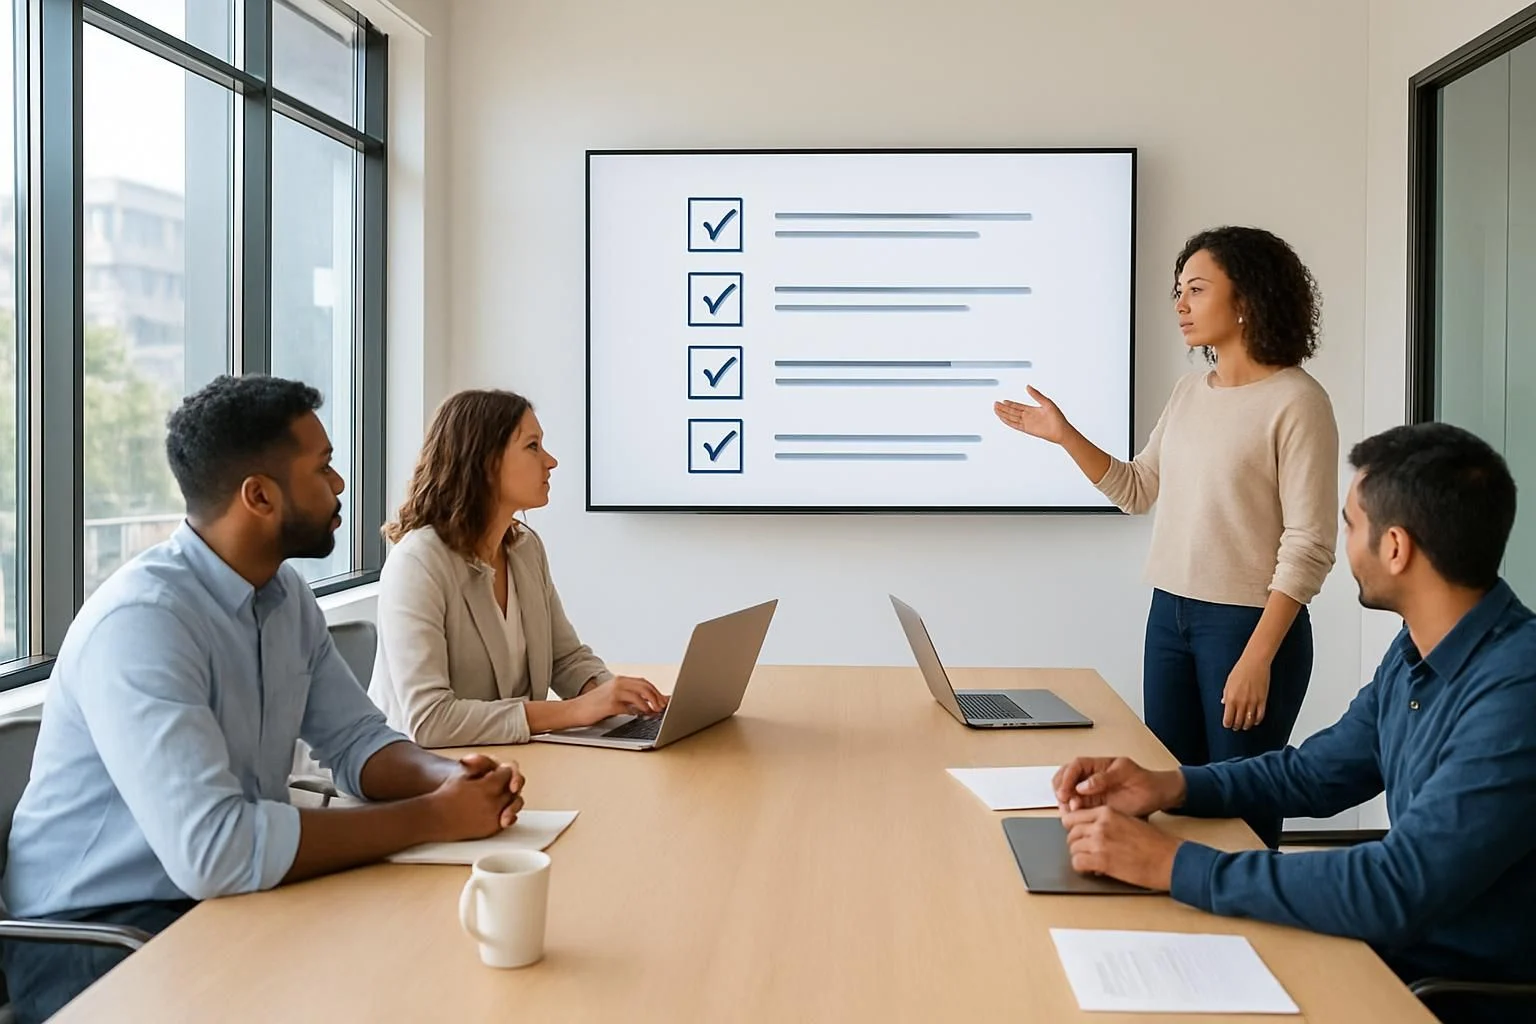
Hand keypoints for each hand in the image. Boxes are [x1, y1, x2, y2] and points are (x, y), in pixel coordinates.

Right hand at [428, 755, 523, 839]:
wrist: (435, 818)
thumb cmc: (446, 795)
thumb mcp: (464, 774)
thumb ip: (483, 765)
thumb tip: (496, 765)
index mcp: (488, 786)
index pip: (507, 773)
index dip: (502, 772)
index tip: (498, 772)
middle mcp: (494, 802)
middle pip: (512, 789)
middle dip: (507, 784)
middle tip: (499, 784)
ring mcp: (494, 817)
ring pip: (514, 804)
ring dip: (509, 798)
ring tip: (499, 796)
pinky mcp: (492, 829)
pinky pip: (508, 819)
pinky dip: (507, 813)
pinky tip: (501, 809)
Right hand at [577, 675, 667, 722]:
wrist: (575, 710)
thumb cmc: (595, 706)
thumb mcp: (614, 697)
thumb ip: (630, 699)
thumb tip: (650, 704)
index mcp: (620, 680)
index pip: (644, 682)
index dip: (656, 691)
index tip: (664, 700)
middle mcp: (618, 683)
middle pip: (644, 686)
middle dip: (656, 697)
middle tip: (663, 707)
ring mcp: (613, 693)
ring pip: (639, 695)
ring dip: (650, 704)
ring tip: (654, 712)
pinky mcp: (609, 704)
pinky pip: (629, 707)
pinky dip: (638, 712)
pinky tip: (641, 716)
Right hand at [993, 386, 1072, 444]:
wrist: (1061, 431)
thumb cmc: (1057, 417)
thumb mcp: (1046, 402)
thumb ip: (1036, 395)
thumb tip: (1027, 386)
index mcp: (1032, 410)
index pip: (1018, 406)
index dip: (1010, 403)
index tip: (1003, 400)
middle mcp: (1028, 416)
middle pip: (1012, 411)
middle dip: (1004, 408)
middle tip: (995, 404)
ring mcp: (1027, 423)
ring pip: (1012, 417)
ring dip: (1003, 413)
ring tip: (996, 409)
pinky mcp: (1027, 429)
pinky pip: (1015, 425)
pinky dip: (1008, 421)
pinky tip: (1002, 418)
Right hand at [1053, 756, 1183, 816]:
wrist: (1157, 797)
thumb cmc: (1145, 782)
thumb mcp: (1127, 774)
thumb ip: (1104, 778)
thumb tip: (1083, 785)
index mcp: (1098, 765)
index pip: (1076, 766)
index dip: (1068, 777)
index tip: (1066, 790)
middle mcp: (1091, 777)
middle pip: (1065, 777)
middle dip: (1061, 788)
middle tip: (1063, 800)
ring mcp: (1091, 791)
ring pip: (1068, 792)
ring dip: (1064, 800)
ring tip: (1068, 811)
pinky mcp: (1094, 805)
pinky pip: (1077, 806)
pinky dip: (1071, 811)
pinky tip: (1073, 816)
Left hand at [1061, 806, 1181, 889]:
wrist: (1168, 859)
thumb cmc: (1154, 843)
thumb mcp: (1128, 821)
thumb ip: (1106, 822)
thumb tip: (1088, 829)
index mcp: (1106, 813)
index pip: (1073, 817)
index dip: (1073, 828)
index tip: (1078, 835)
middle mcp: (1100, 825)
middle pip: (1071, 833)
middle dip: (1076, 844)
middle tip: (1085, 851)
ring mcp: (1099, 842)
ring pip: (1073, 848)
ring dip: (1079, 856)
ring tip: (1091, 861)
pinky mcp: (1101, 861)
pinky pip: (1077, 863)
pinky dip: (1082, 868)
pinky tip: (1092, 870)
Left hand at [1221, 655, 1271, 730]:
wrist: (1254, 663)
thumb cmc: (1240, 670)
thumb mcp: (1228, 683)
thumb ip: (1226, 695)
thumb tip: (1224, 703)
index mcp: (1231, 699)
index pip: (1228, 719)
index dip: (1228, 724)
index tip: (1228, 725)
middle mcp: (1241, 703)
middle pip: (1238, 722)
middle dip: (1236, 726)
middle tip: (1236, 727)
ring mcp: (1253, 702)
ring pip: (1249, 721)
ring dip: (1246, 725)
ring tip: (1244, 726)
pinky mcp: (1263, 700)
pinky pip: (1260, 715)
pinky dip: (1257, 720)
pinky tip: (1255, 721)